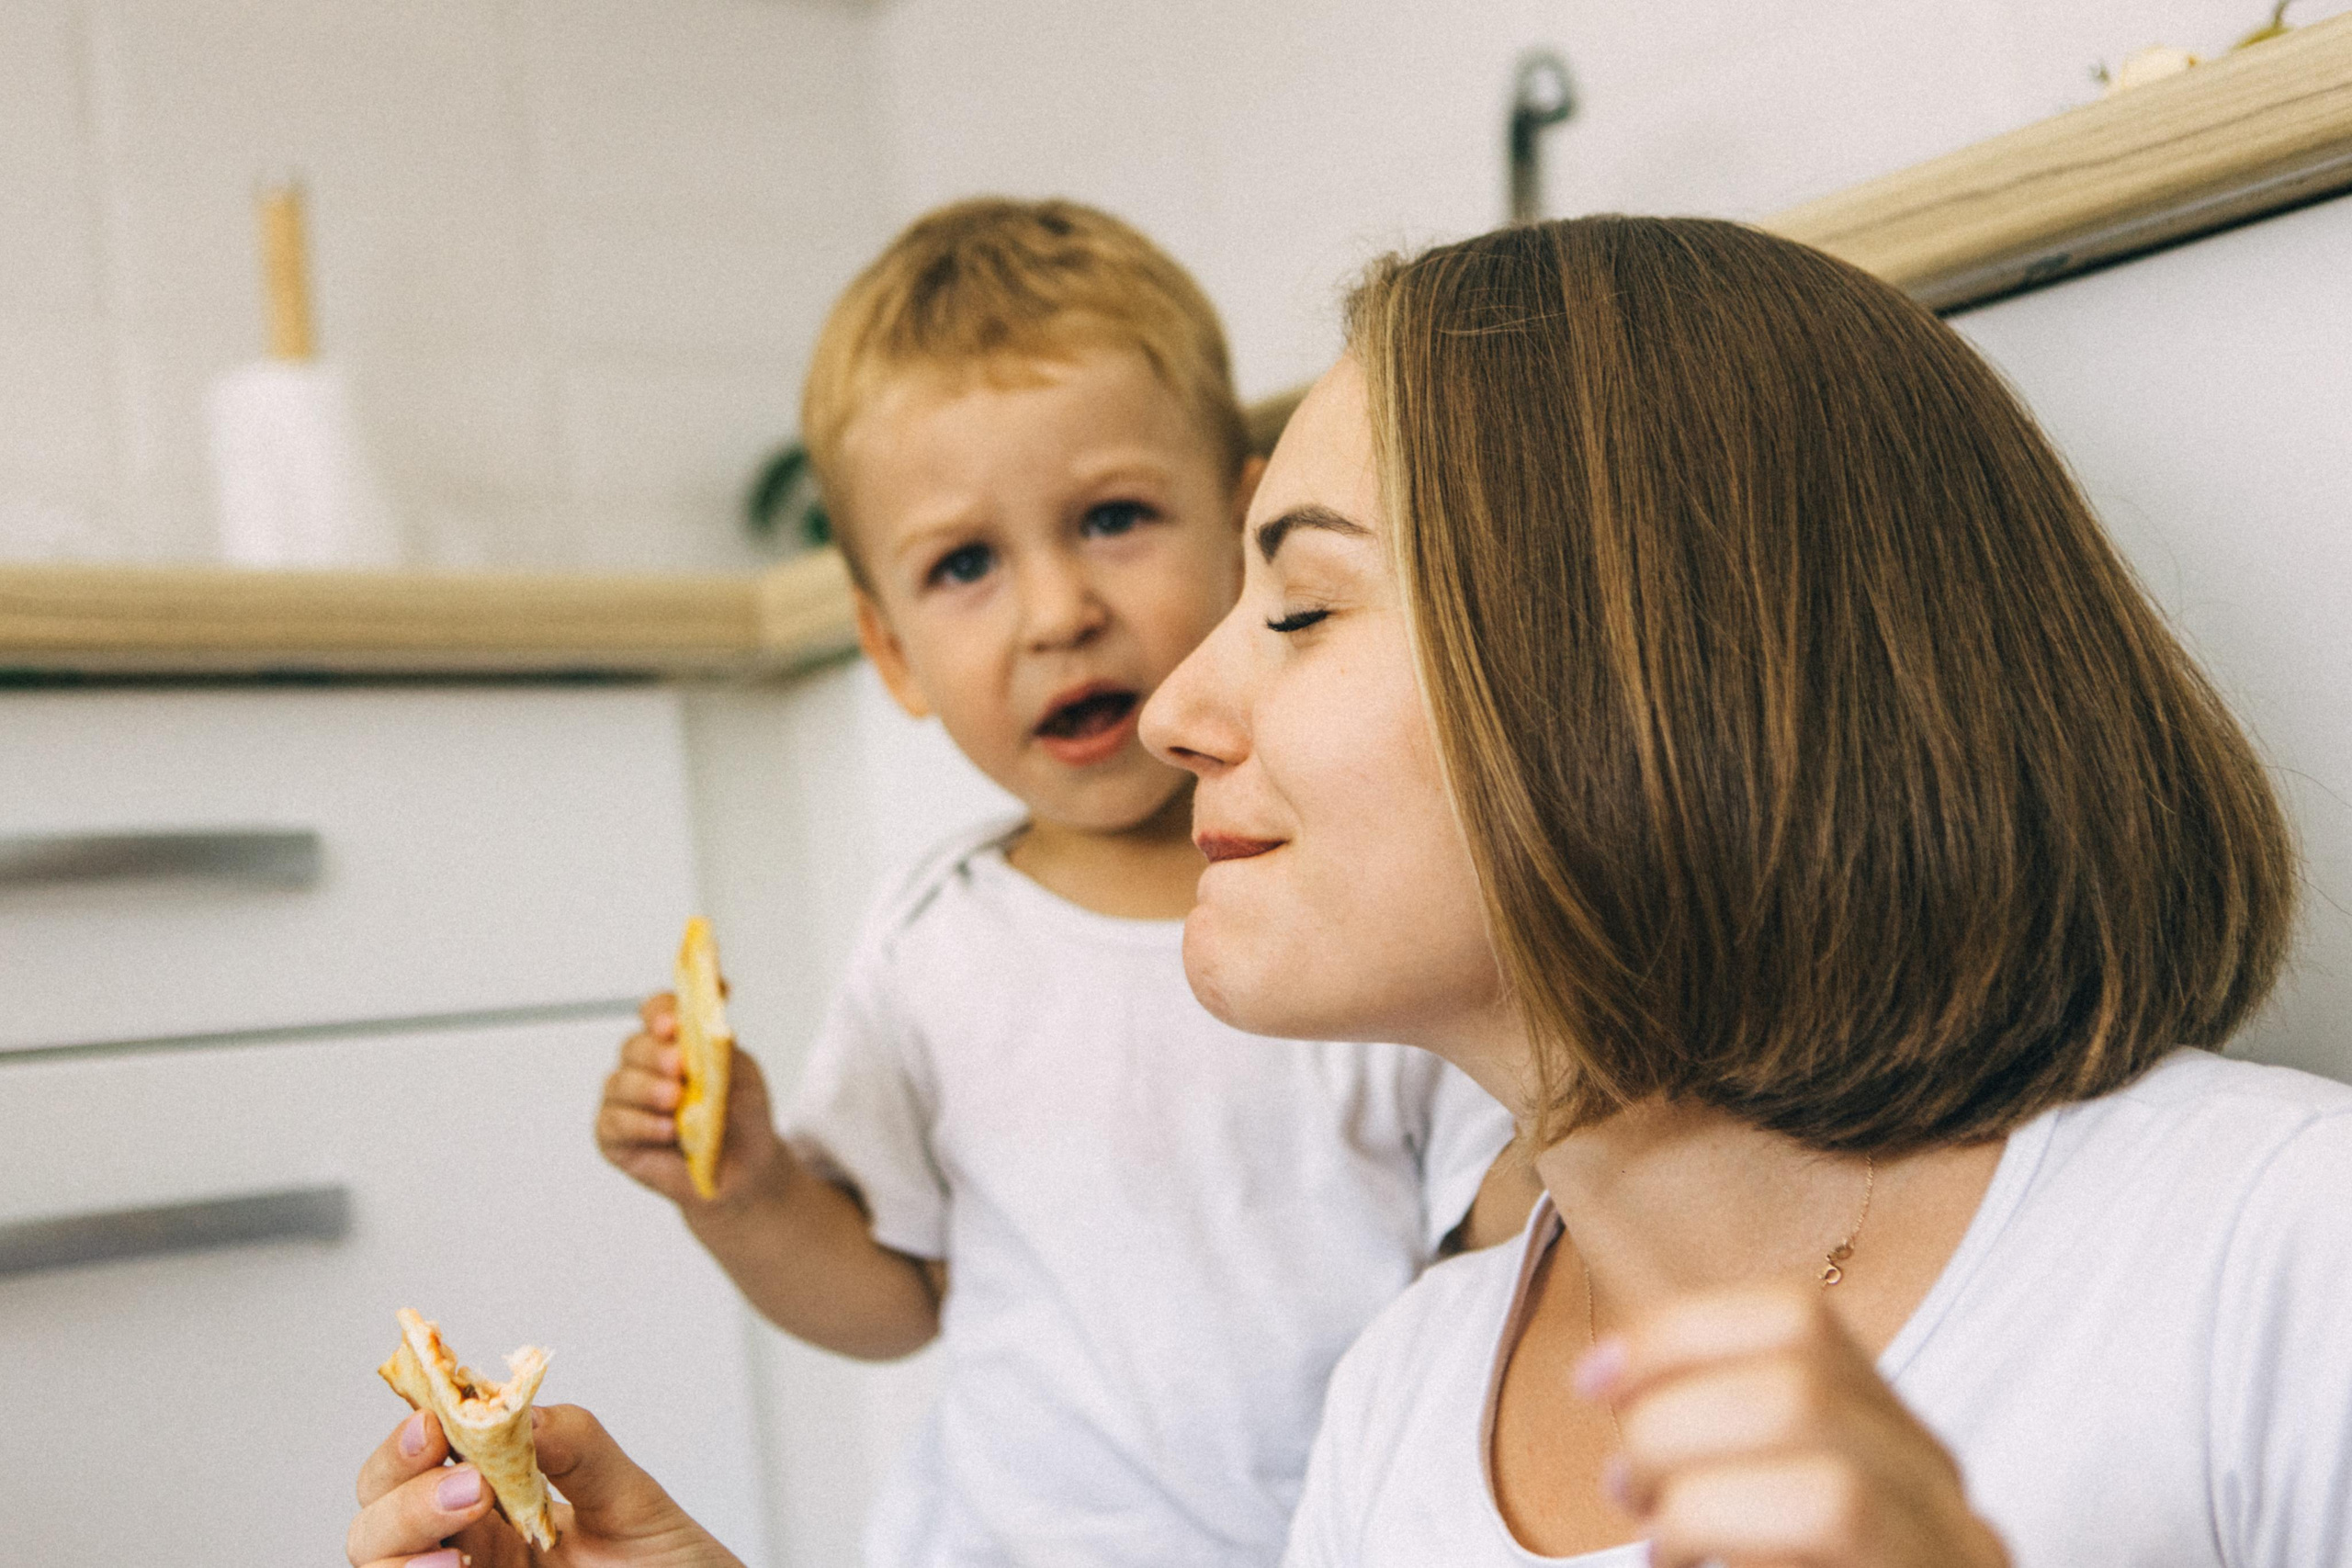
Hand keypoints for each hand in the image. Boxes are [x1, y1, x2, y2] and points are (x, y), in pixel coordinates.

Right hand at [348, 1405, 741, 1567]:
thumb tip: (517, 1411)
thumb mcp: (632, 1500)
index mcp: (494, 1508)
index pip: (417, 1466)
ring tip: (455, 1561)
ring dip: (399, 1555)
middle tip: (470, 1491)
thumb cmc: (673, 1567)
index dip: (407, 1443)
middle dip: (401, 1501)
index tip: (435, 1423)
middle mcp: (469, 1556)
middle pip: (378, 1524)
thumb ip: (577, 1450)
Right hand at [596, 994, 788, 1207]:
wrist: (745, 1169)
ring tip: (675, 1099)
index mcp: (672, 1042)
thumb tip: (711, 1014)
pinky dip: (640, 1124)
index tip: (676, 1020)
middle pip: (633, 1045)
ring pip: (618, 1082)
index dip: (661, 1009)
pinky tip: (666, 1130)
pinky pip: (613, 1123)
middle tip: (679, 1064)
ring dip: (647, 1088)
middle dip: (654, 1052)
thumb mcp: (742, 1075)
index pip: (656, 1012)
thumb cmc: (740, 1115)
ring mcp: (625, 1101)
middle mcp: (643, 1066)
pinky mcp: (614, 1137)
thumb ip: (721, 1046)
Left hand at [1575, 1289, 2009, 1567]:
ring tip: (1663, 1548)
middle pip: (1804, 1393)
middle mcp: (1948, 1513)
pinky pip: (1825, 1554)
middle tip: (1625, 1491)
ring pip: (1834, 1494)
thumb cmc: (1788, 1565)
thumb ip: (1721, 1455)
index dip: (1680, 1333)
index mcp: (1901, 1459)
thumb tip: (1606, 1378)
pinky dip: (1743, 1560)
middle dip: (1675, 1426)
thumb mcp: (1762, 1519)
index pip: (1801, 1324)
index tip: (1591, 1378)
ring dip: (1704, 1507)